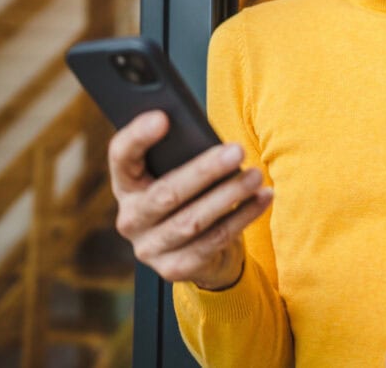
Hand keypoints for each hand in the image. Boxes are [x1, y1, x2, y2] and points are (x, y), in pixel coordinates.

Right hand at [108, 110, 272, 289]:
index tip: (163, 117)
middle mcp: (130, 219)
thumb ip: (185, 156)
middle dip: (205, 170)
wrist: (201, 254)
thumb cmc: (193, 198)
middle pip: (166, 193)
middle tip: (237, 151)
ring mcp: (150, 248)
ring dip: (230, 195)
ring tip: (256, 176)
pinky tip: (263, 198)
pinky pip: (215, 239)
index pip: (121, 157)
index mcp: (127, 185)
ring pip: (193, 220)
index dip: (138, 137)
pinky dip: (243, 216)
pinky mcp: (175, 268)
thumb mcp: (182, 173)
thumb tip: (216, 141)